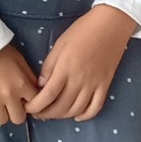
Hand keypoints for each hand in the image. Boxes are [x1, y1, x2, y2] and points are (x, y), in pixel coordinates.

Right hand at [0, 44, 39, 125]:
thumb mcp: (20, 60)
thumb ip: (29, 77)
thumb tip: (36, 91)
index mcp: (22, 84)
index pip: (34, 104)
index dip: (31, 103)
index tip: (25, 100)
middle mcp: (9, 95)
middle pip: (19, 118)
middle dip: (17, 112)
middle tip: (12, 105)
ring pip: (2, 121)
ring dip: (2, 114)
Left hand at [25, 5, 136, 122]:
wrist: (111, 25)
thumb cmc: (82, 31)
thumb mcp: (59, 45)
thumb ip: (49, 66)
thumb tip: (41, 86)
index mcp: (65, 69)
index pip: (47, 96)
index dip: (35, 106)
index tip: (28, 108)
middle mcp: (79, 80)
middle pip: (60, 107)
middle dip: (46, 114)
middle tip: (38, 113)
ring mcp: (94, 85)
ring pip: (76, 110)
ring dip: (62, 116)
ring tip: (53, 113)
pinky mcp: (105, 85)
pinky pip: (95, 107)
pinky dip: (85, 115)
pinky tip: (76, 115)